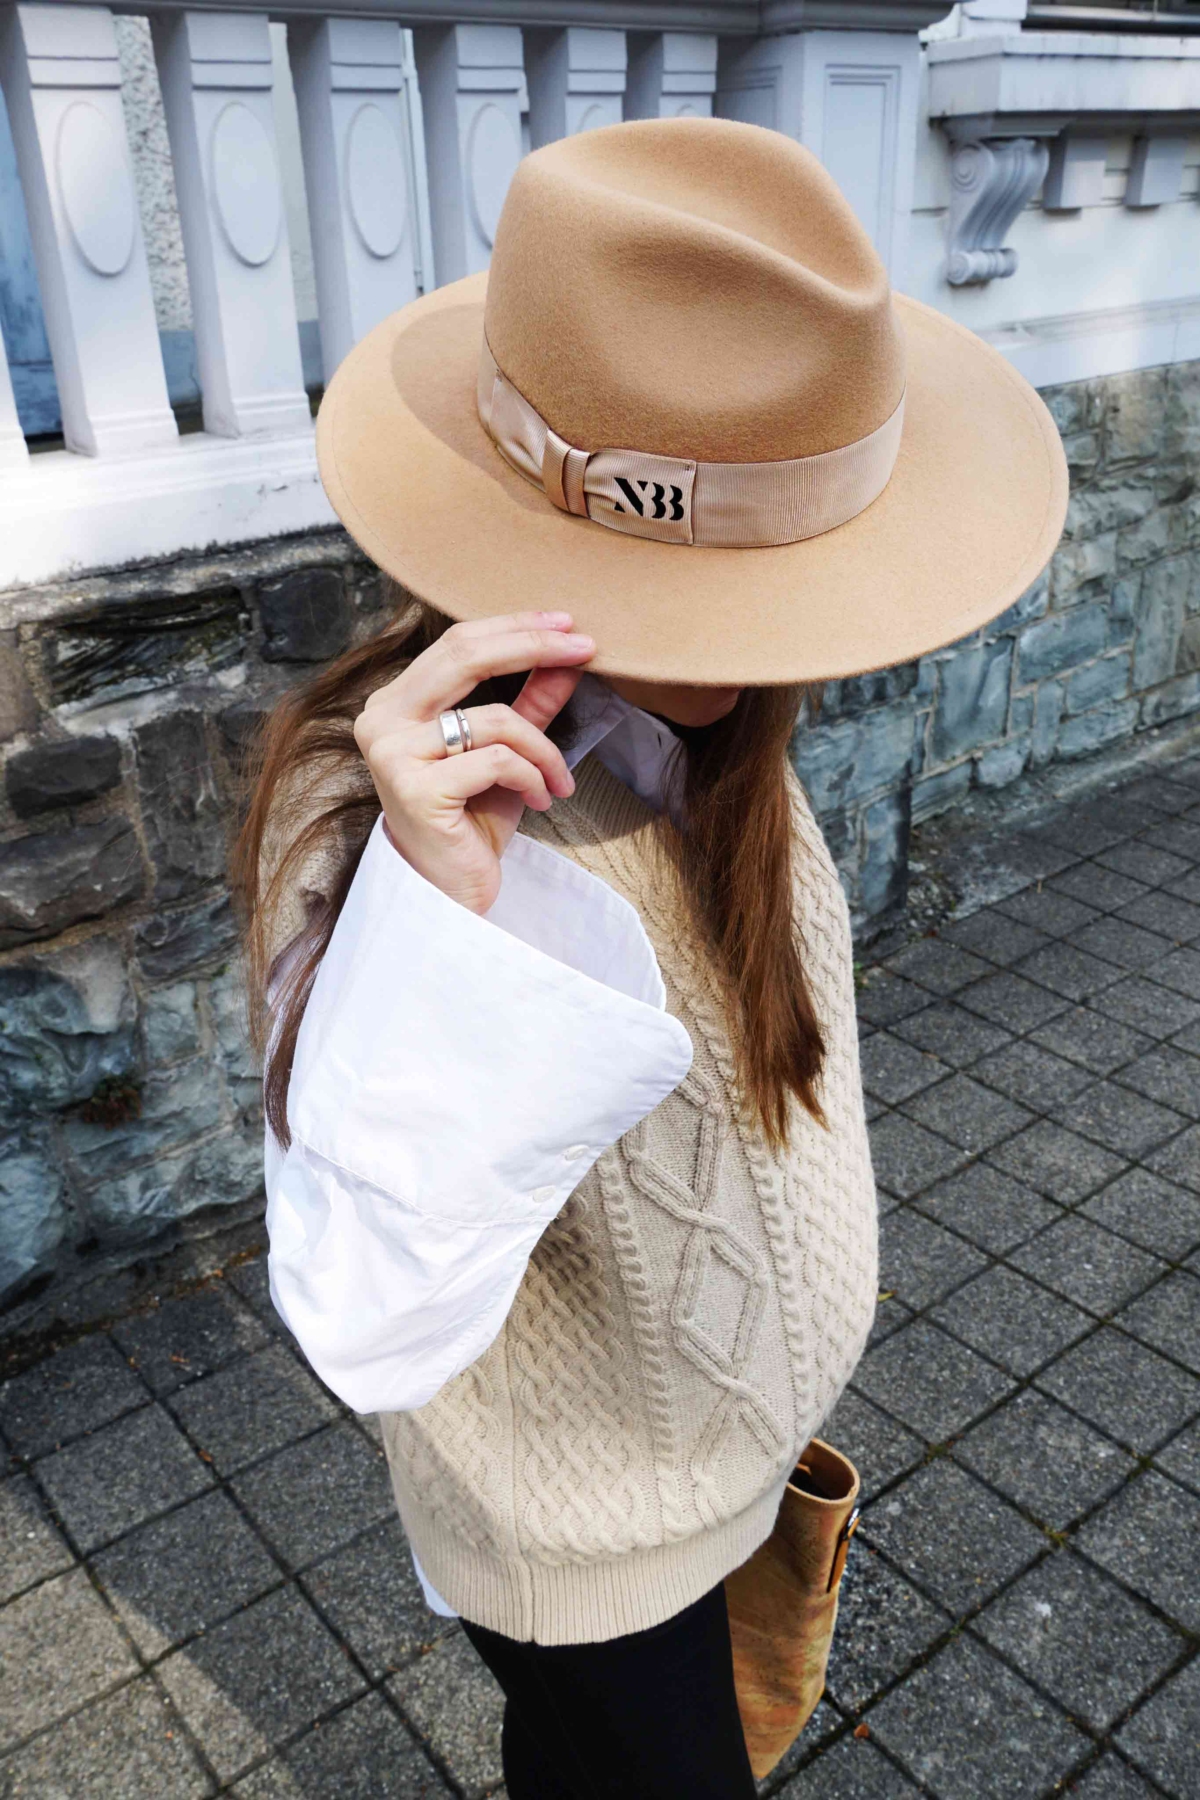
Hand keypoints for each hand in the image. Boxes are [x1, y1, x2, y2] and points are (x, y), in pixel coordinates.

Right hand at [353, 612, 593, 912]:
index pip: (458, 643)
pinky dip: (532, 777)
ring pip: (494, 719)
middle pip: (465, 656)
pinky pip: (496, 761)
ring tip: (558, 780)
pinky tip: (540, 800)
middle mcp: (382, 721)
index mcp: (396, 702)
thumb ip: (531, 702)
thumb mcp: (509, 753)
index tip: (570, 626)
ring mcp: (393, 755)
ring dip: (543, 749)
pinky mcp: (415, 791)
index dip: (516, 628)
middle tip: (584, 649)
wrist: (449, 891)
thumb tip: (569, 655)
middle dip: (533, 646)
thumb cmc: (471, 821)